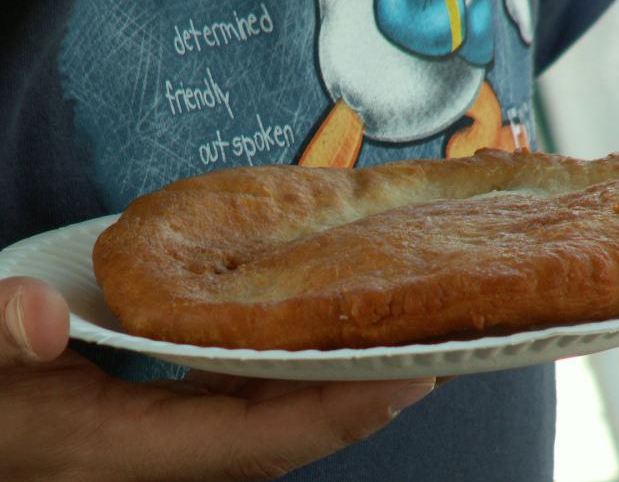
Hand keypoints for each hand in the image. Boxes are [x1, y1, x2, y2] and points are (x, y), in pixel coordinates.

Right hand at [0, 276, 434, 479]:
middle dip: (360, 396)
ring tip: (381, 336)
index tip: (409, 374)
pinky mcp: (156, 425)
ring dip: (329, 383)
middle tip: (424, 345)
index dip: (340, 412)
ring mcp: (159, 445)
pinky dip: (284, 374)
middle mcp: (156, 458)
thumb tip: (37, 317)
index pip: (259, 441)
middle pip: (285, 434)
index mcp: (119, 452)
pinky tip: (298, 336)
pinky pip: (241, 404)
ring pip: (269, 420)